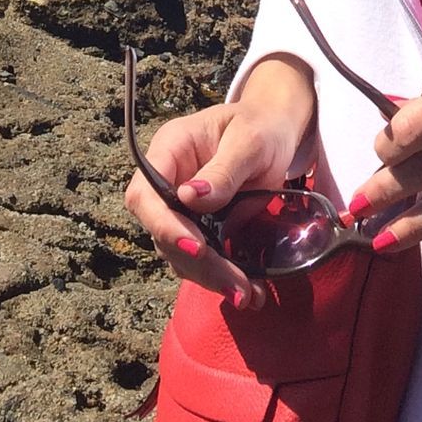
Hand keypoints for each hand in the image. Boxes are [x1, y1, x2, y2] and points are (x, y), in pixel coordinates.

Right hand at [123, 56, 315, 311]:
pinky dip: (222, 278)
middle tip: (236, 285)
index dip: (163, 224)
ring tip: (248, 295)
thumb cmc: (261, 126)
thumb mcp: (250, 140)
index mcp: (170, 150)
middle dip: (197, 263)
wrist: (276, 133)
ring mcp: (182, 209)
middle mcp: (167, 182)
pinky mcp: (201, 229)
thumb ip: (223, 169)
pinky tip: (251, 293)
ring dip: (211, 278)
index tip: (196, 247)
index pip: (145, 193)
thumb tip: (190, 198)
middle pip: (163, 232)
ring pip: (180, 254)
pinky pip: (202, 261)